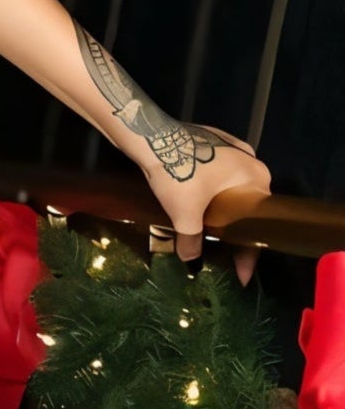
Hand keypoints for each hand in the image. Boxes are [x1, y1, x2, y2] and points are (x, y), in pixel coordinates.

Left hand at [134, 124, 271, 276]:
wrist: (150, 135)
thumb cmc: (178, 172)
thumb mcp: (185, 214)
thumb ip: (191, 239)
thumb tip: (189, 258)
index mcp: (256, 176)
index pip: (258, 222)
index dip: (249, 253)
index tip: (242, 274)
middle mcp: (250, 159)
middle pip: (247, 204)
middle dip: (237, 230)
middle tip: (226, 253)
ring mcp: (231, 147)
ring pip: (232, 187)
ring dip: (223, 208)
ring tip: (213, 230)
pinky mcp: (212, 141)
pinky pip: (218, 173)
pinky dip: (212, 191)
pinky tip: (201, 204)